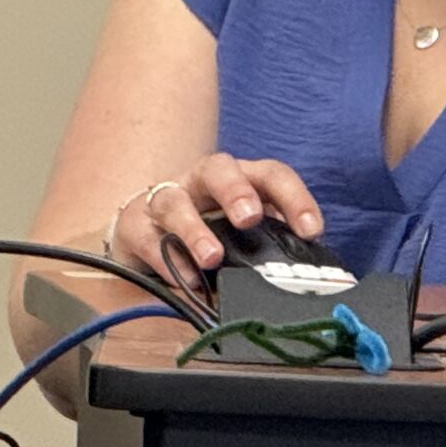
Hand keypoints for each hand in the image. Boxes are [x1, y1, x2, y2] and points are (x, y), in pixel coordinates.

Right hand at [109, 155, 324, 274]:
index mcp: (239, 180)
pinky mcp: (134, 226)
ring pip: (175, 202)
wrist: (145, 233)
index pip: (271, 175)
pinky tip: (184, 279)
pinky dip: (165, 259)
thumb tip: (303, 274)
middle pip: (219, 168)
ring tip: (211, 258)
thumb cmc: (206, 230)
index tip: (311, 230)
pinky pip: (147, 238)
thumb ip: (269, 244)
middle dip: (236, 191)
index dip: (294, 198)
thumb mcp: (242, 233)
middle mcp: (202, 182)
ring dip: (194, 230)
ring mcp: (165, 200)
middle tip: (250, 219)